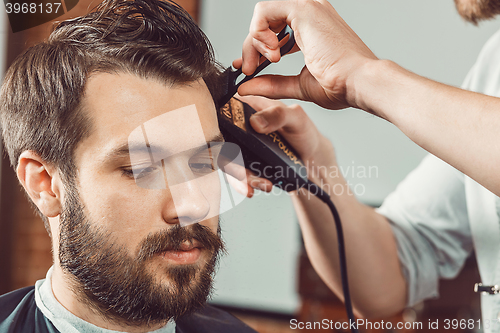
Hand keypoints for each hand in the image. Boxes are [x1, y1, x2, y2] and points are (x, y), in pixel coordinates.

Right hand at [229, 95, 335, 197]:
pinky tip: (262, 185)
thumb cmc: (303, 132)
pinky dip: (245, 183)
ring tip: (262, 183)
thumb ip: (279, 115)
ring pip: (227, 162)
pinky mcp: (244, 163)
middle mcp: (239, 126)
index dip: (215, 124)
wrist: (311, 158)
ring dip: (240, 176)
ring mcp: (239, 146)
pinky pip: (236, 175)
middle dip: (230, 160)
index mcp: (247, 106)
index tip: (221, 140)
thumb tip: (255, 121)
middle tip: (243, 172)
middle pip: (220, 141)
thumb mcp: (296, 118)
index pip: (222, 110)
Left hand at [234, 0, 377, 109]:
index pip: (274, 29)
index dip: (256, 47)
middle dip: (251, 47)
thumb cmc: (341, 85)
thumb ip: (271, 84)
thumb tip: (246, 87)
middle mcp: (311, 13)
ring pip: (263, 14)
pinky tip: (272, 52)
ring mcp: (308, 8)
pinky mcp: (303, 9)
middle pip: (265, 21)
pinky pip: (264, 11)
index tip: (248, 68)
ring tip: (268, 62)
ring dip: (255, 40)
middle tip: (249, 69)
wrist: (358, 82)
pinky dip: (258, 33)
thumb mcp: (297, 85)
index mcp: (312, 27)